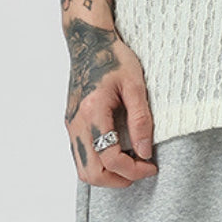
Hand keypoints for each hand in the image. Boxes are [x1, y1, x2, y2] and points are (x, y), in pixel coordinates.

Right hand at [64, 19, 157, 186]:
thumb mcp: (135, 85)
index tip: (150, 166)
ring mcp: (71, 125)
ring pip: (82, 169)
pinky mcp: (71, 124)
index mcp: (92, 112)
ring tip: (130, 163)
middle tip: (141, 170)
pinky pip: (81, 156)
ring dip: (107, 174)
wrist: (89, 42)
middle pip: (90, 173)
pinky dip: (98, 163)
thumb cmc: (113, 58)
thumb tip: (145, 152)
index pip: (109, 158)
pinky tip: (117, 152)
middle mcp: (76, 123)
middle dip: (117, 180)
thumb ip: (140, 120)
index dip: (132, 169)